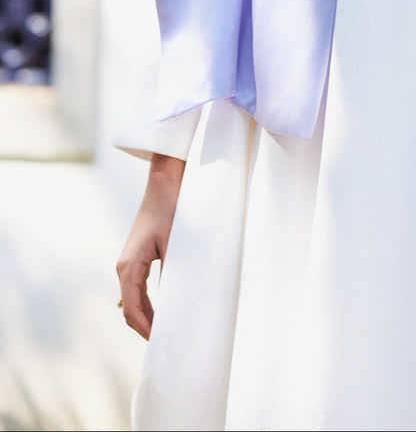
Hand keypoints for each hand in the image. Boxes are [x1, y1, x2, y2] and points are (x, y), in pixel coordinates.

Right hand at [115, 153, 184, 338]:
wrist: (165, 182)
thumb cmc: (172, 209)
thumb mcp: (176, 244)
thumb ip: (174, 274)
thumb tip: (179, 303)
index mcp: (129, 266)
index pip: (132, 309)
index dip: (145, 329)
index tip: (160, 344)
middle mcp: (124, 266)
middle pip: (129, 308)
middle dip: (145, 328)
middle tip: (164, 346)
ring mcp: (129, 261)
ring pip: (132, 300)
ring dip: (145, 317)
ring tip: (163, 334)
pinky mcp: (138, 256)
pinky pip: (137, 288)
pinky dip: (145, 304)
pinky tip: (157, 314)